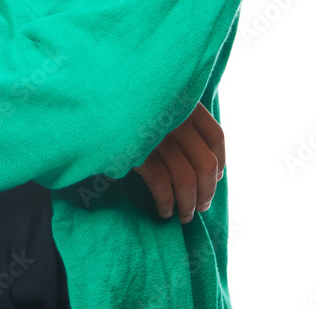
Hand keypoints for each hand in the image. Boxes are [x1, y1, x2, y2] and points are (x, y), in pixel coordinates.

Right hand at [132, 102, 223, 222]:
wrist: (94, 98)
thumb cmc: (128, 102)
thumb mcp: (160, 100)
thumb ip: (179, 118)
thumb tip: (204, 161)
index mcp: (185, 103)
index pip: (216, 136)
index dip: (220, 162)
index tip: (215, 177)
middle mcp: (176, 118)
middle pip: (205, 163)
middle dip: (207, 192)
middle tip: (200, 207)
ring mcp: (158, 135)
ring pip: (186, 179)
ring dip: (188, 205)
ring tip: (184, 216)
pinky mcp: (138, 151)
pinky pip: (162, 185)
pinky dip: (166, 203)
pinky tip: (164, 211)